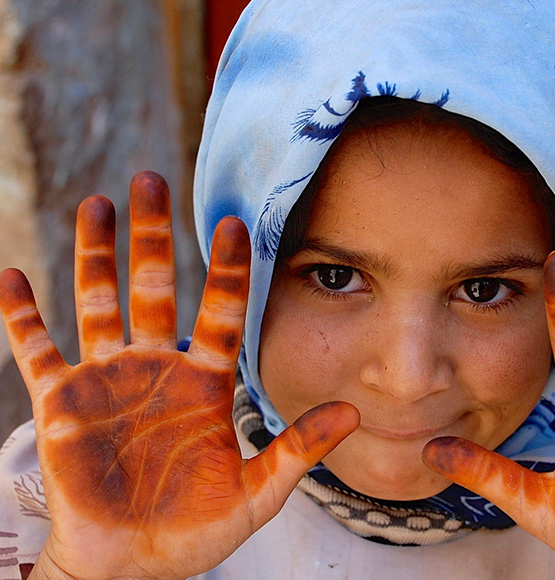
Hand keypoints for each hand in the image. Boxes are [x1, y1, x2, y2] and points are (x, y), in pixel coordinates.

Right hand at [0, 171, 358, 579]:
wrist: (134, 563)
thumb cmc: (197, 529)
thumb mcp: (257, 493)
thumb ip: (299, 450)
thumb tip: (352, 413)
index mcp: (205, 380)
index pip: (220, 310)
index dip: (226, 268)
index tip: (232, 221)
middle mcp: (156, 367)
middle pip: (155, 288)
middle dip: (153, 238)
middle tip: (153, 180)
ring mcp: (106, 379)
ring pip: (98, 302)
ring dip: (95, 255)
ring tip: (98, 203)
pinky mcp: (61, 402)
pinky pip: (35, 349)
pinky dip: (21, 316)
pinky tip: (11, 277)